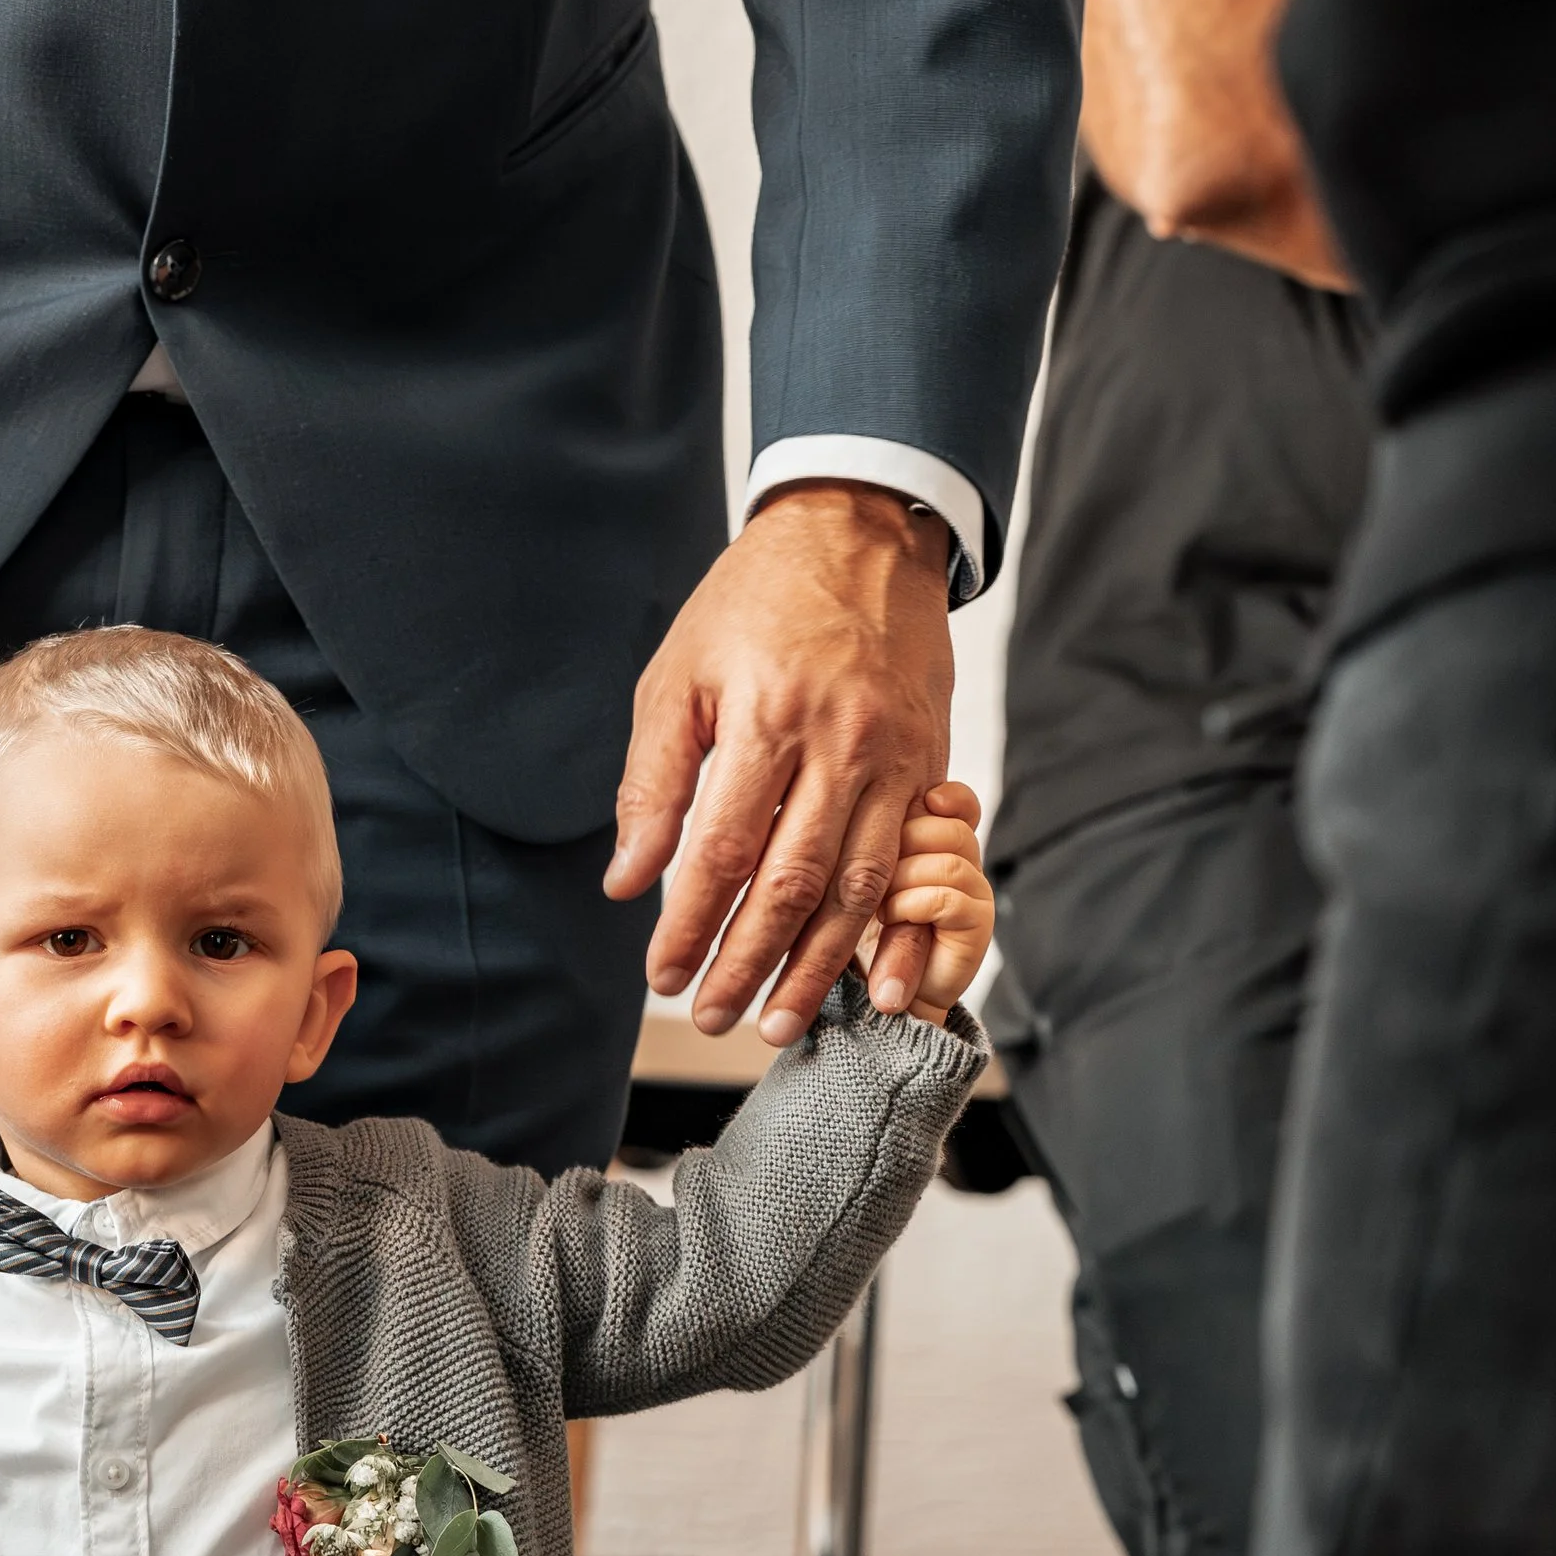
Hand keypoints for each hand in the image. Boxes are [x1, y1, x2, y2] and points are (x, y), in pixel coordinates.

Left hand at [606, 481, 954, 1046]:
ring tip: (780, 1023)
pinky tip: (867, 980)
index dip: (690, 924)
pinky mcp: (930, 766)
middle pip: (793, 883)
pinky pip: (910, 867)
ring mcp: (895, 757)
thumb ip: (652, 783)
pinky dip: (887, 933)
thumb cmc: (755, 604)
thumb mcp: (680, 675)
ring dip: (817, 968)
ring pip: (859, 888)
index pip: (722, 849)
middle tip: (713, 1018)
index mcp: (768, 715)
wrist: (864, 532)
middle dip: (749, 964)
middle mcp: (840, 742)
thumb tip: (626, 884)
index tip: (662, 976)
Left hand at [857, 783, 991, 1025]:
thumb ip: (854, 839)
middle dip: (901, 844)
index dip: (947, 798)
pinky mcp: (978, 924)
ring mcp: (974, 892)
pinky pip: (947, 894)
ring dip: (902, 879)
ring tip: (880, 908)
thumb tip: (834, 802)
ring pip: (947, 856)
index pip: (958, 803)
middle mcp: (963, 863)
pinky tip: (892, 919)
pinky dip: (912, 904)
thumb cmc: (849, 937)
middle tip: (873, 879)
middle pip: (946, 823)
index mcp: (936, 845)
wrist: (870, 1003)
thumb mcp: (845, 878)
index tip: (929, 799)